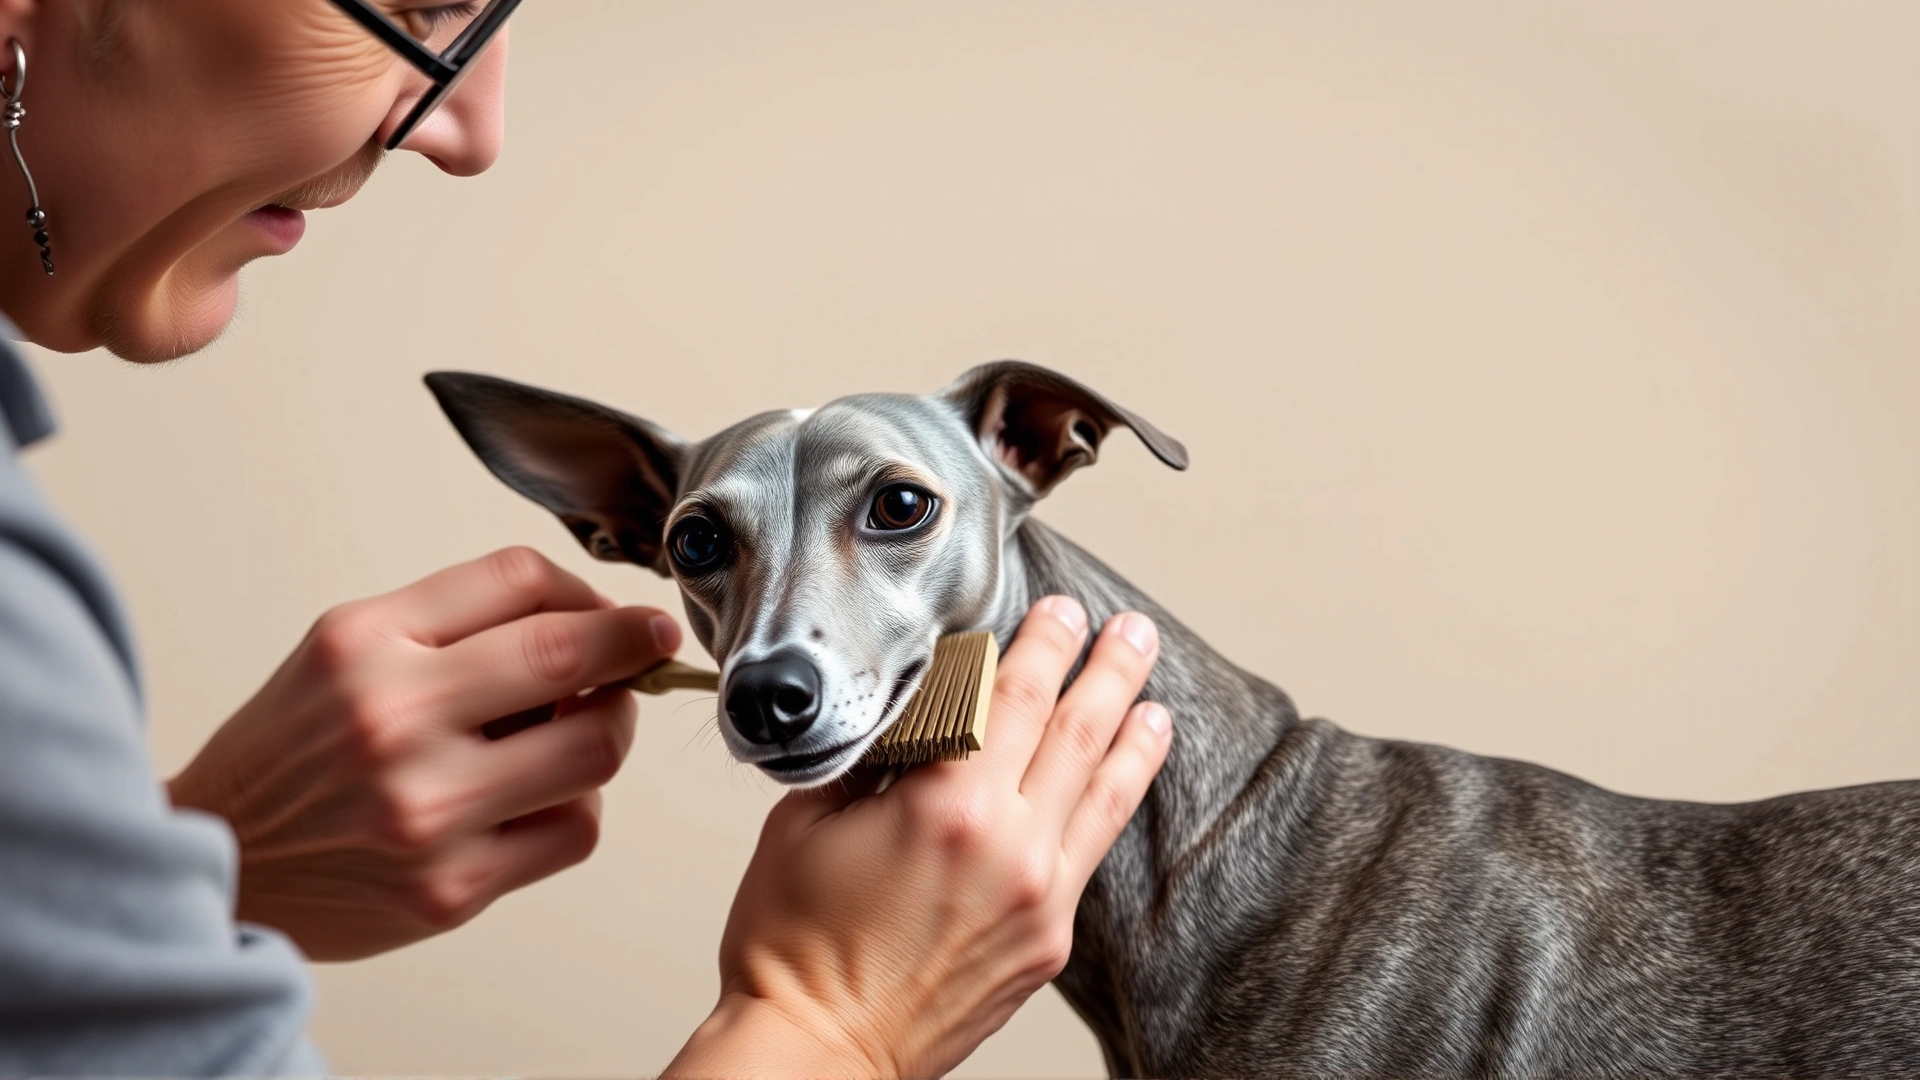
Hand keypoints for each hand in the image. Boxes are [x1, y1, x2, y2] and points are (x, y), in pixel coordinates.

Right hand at [167, 546, 680, 960]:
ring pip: (594, 750)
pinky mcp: (452, 888)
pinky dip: (576, 807)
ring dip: (607, 732)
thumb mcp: (347, 651)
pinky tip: (537, 798)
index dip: (591, 591)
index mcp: (364, 644)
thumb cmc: (295, 752)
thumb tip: (596, 621)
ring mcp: (426, 809)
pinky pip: (575, 831)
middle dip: (633, 645)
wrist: (217, 864)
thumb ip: (460, 624)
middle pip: (571, 655)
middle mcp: (393, 720)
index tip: (621, 612)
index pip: (519, 578)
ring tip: (576, 730)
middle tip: (649, 648)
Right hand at [665, 597, 1172, 1078]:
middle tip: (1128, 629)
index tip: (1060, 609)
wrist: (821, 1050)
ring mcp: (1039, 895)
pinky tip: (1128, 770)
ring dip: (1131, 727)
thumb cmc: (795, 944)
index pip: (1010, 696)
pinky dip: (1116, 797)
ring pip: (1104, 789)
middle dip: (1105, 669)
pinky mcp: (1049, 939)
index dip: (1042, 644)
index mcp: (947, 804)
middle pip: (1074, 730)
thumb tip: (915, 713)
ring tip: (1150, 686)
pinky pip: (1093, 847)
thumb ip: (870, 756)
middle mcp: (1009, 844)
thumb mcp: (806, 819)